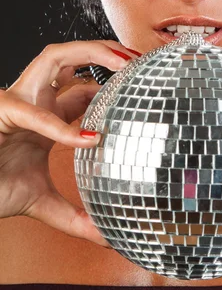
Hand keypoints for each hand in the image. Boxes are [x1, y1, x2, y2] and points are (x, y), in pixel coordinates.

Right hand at [0, 41, 138, 246]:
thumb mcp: (43, 203)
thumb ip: (76, 218)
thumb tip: (107, 238)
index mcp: (45, 116)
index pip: (82, 87)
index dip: (111, 82)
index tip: (141, 87)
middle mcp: (33, 101)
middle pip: (70, 58)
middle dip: (104, 51)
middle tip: (139, 60)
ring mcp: (18, 101)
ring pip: (54, 57)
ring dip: (90, 52)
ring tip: (124, 62)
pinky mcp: (1, 112)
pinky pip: (33, 112)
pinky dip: (61, 125)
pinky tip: (87, 139)